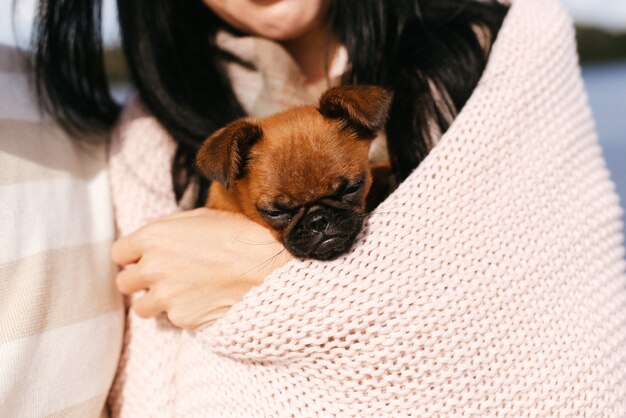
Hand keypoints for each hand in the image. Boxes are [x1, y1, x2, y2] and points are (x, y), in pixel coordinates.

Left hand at [112, 208, 290, 328]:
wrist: (267, 269)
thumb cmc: (239, 237)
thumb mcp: (202, 217)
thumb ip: (169, 226)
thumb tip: (151, 230)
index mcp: (153, 237)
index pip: (118, 253)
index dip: (132, 255)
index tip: (144, 258)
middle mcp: (152, 268)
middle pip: (124, 282)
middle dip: (139, 280)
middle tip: (161, 276)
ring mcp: (165, 297)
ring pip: (141, 307)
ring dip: (156, 301)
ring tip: (180, 293)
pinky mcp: (181, 319)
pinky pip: (171, 319)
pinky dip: (182, 312)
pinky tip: (202, 301)